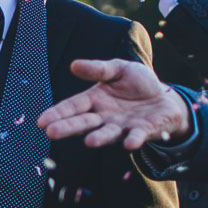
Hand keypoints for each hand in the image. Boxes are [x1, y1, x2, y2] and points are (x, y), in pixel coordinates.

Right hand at [38, 59, 191, 149]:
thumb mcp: (119, 69)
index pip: (72, 107)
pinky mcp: (143, 132)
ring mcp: (123, 127)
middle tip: (51, 133)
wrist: (166, 98)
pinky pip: (136, 136)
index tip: (41, 122)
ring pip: (107, 133)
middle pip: (83, 123)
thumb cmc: (138, 84)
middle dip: (68, 128)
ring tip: (89, 142)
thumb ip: (99, 69)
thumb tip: (74, 65)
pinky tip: (129, 143)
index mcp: (95, 100)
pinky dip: (133, 140)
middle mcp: (105, 117)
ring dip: (99, 138)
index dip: (57, 114)